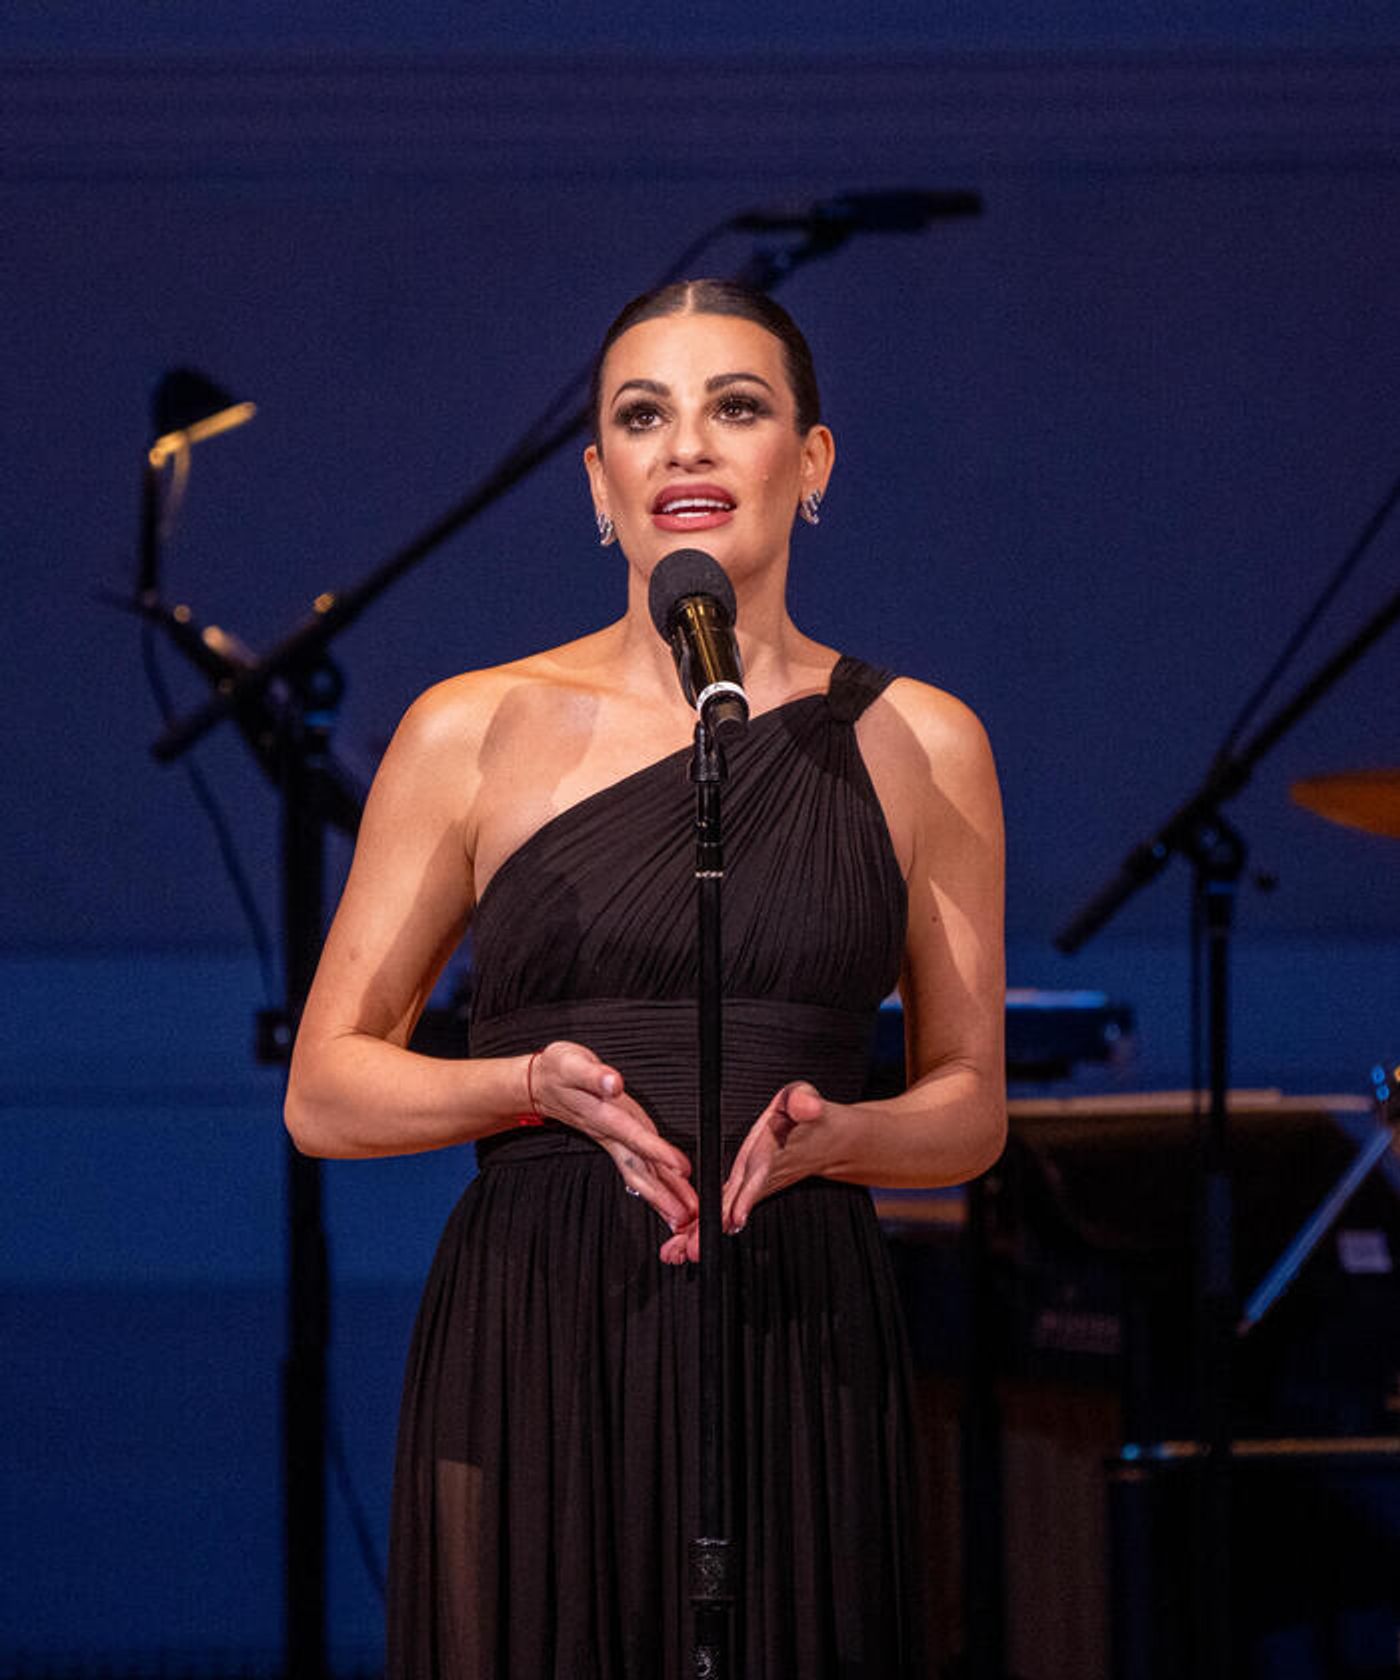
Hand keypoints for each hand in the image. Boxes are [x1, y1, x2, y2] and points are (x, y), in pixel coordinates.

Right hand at [527, 1041, 696, 1237]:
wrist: (538, 1084)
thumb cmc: (558, 1071)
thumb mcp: (572, 1064)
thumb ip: (594, 1075)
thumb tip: (613, 1083)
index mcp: (602, 1115)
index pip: (634, 1137)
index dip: (657, 1153)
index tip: (680, 1168)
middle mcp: (609, 1133)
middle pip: (638, 1168)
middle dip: (662, 1193)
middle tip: (687, 1214)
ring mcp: (612, 1140)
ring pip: (637, 1173)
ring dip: (659, 1196)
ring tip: (681, 1216)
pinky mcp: (614, 1140)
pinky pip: (634, 1169)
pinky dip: (650, 1187)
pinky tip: (663, 1200)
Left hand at [657, 1080, 829, 1264]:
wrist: (826, 1141)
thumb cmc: (810, 1118)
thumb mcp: (806, 1099)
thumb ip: (804, 1101)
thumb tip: (807, 1107)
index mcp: (773, 1152)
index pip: (759, 1176)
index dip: (747, 1196)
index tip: (736, 1218)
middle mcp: (762, 1175)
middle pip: (737, 1203)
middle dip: (717, 1226)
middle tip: (694, 1249)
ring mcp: (753, 1184)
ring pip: (728, 1211)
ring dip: (707, 1232)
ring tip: (684, 1251)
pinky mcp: (745, 1186)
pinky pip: (724, 1206)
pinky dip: (707, 1224)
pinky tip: (686, 1240)